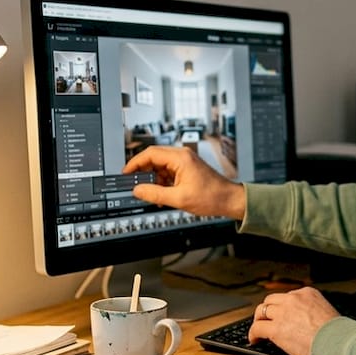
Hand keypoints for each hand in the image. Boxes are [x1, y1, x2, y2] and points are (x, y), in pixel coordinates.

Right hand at [122, 145, 245, 218]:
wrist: (229, 200)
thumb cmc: (212, 196)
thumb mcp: (179, 199)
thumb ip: (155, 194)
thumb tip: (138, 191)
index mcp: (180, 158)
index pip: (150, 154)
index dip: (135, 163)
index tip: (126, 173)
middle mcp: (182, 156)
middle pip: (153, 158)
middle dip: (143, 173)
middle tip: (135, 185)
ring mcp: (185, 162)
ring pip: (160, 166)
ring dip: (154, 180)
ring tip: (152, 194)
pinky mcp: (187, 169)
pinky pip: (168, 172)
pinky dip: (162, 182)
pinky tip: (162, 195)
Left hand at [247, 287, 340, 354]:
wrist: (338, 342)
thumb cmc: (337, 333)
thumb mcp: (326, 312)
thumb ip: (312, 312)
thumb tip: (304, 322)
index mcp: (307, 293)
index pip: (287, 296)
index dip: (281, 307)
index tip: (280, 314)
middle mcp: (293, 299)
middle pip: (271, 300)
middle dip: (267, 310)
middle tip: (265, 320)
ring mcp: (283, 312)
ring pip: (261, 311)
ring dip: (258, 320)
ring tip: (257, 329)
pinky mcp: (276, 328)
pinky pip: (257, 328)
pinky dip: (253, 334)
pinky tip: (254, 340)